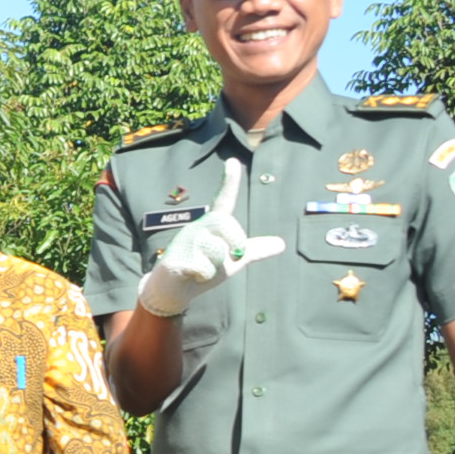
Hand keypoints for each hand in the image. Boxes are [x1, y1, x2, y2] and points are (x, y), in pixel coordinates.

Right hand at [135, 159, 284, 316]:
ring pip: (216, 250)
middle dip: (234, 244)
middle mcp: (197, 228)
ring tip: (202, 271)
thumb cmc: (202, 272)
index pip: (224, 200)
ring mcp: (184, 242)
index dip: (229, 182)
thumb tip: (282, 244)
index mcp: (212, 226)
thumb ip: (254, 251)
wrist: (173, 292)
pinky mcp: (175, 258)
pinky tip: (192, 276)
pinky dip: (204, 277)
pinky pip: (204, 267)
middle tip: (228, 258)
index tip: (233, 161)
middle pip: (226, 224)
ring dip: (216, 267)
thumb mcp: (233, 262)